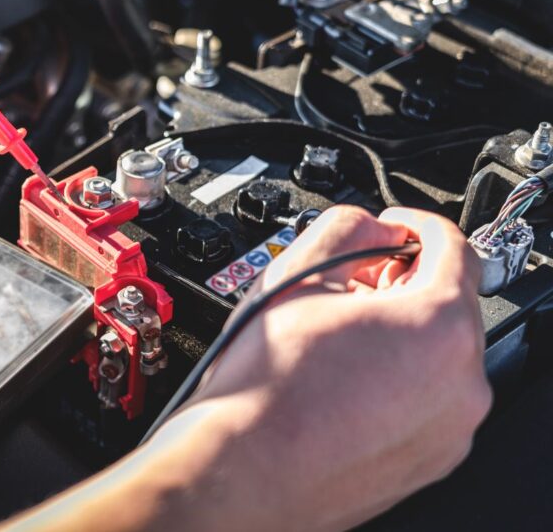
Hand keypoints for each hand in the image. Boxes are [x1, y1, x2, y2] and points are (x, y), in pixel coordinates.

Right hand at [0, 206, 490, 531]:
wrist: (238, 473)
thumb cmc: (259, 391)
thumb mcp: (292, 276)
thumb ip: (343, 228)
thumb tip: (367, 228)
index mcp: (437, 326)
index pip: (451, 246)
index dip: (413, 227)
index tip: (390, 230)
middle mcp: (460, 382)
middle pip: (447, 304)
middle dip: (400, 284)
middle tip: (348, 286)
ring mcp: (448, 429)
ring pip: (436, 357)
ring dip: (397, 336)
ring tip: (333, 340)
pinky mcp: (427, 461)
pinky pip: (424, 403)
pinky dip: (394, 384)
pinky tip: (338, 382)